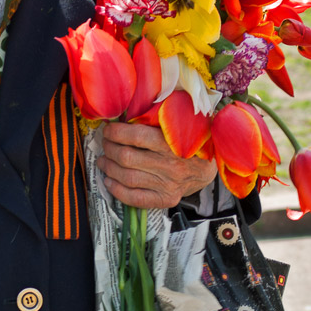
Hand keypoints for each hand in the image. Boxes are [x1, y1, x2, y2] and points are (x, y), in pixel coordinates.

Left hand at [98, 121, 217, 208]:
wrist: (207, 169)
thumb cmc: (189, 142)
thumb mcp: (181, 124)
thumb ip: (158, 116)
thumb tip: (128, 111)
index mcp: (173, 143)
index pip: (136, 136)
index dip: (116, 132)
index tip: (108, 130)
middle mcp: (171, 165)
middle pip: (127, 157)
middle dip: (109, 149)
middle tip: (105, 144)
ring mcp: (168, 185)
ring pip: (127, 177)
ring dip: (108, 168)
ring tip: (103, 160)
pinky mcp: (166, 199)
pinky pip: (135, 198)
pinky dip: (116, 190)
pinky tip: (109, 181)